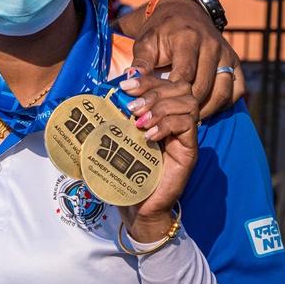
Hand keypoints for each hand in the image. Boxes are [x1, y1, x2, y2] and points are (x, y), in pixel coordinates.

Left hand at [118, 74, 199, 241]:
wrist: (137, 204)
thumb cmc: (124, 169)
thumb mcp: (116, 136)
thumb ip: (113, 114)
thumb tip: (95, 92)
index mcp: (160, 111)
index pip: (164, 81)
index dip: (146, 78)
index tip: (125, 84)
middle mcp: (177, 119)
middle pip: (180, 87)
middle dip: (153, 89)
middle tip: (131, 105)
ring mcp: (185, 135)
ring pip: (187, 102)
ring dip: (159, 106)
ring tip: (139, 121)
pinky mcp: (189, 150)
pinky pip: (187, 125)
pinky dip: (167, 124)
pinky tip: (149, 135)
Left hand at [128, 0, 243, 119]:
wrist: (184, 13)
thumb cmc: (160, 32)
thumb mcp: (145, 43)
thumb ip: (140, 63)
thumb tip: (129, 83)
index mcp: (188, 38)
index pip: (184, 75)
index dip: (172, 95)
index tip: (159, 108)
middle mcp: (211, 45)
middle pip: (203, 86)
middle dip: (187, 106)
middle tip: (172, 118)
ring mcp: (226, 53)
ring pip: (221, 91)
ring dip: (206, 108)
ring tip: (188, 117)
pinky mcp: (236, 61)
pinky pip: (235, 90)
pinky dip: (222, 104)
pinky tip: (205, 108)